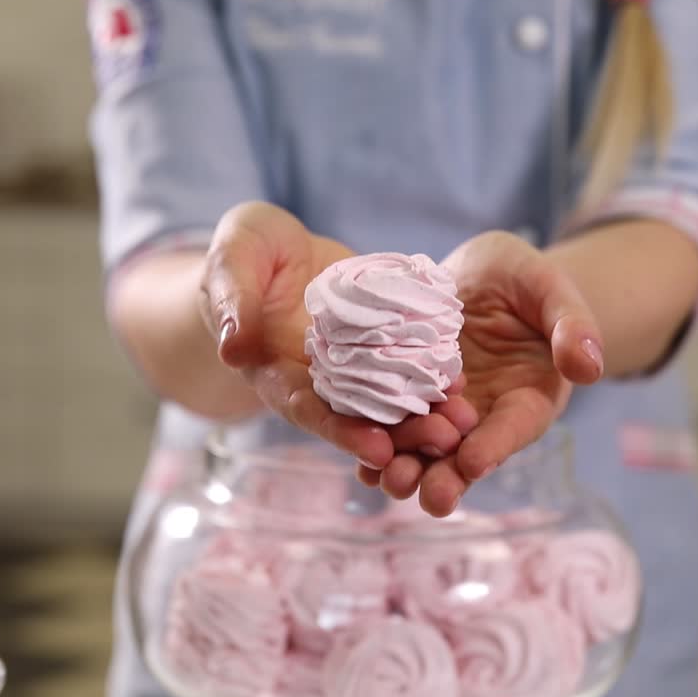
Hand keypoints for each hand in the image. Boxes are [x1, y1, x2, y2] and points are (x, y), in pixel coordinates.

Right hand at [201, 202, 472, 466]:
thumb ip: (233, 299)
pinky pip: (407, 366)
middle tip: (442, 441)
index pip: (306, 408)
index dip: (339, 430)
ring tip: (464, 423)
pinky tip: (464, 385)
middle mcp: (317, 380)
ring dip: (425, 416)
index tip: (377, 449)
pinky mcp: (378, 343)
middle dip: (399, 434)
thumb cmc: (244, 253)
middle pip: (357, 416)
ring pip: (388, 401)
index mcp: (275, 371)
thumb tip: (233, 348)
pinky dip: (434, 379)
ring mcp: (351, 365)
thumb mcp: (233, 260)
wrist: (276, 247)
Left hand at [360, 231, 604, 515]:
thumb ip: (573, 324)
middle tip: (430, 496)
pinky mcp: (411, 397)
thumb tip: (590, 367)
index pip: (515, 427)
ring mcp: (446, 410)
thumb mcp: (551, 288)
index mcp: (530, 397)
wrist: (482, 272)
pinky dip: (375, 440)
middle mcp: (487, 414)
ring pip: (427, 448)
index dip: (496, 445)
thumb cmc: (526, 279)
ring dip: (407, 467)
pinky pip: (393, 422)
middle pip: (467, 453)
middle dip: (448, 476)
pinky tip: (357, 454)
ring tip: (387, 482)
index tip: (475, 462)